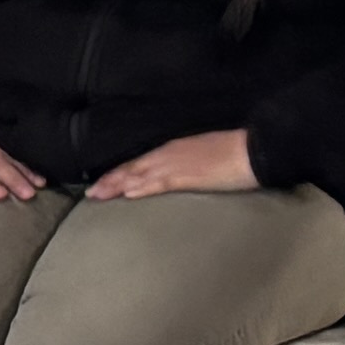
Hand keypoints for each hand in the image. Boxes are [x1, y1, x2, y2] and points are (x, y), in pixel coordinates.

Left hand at [91, 128, 261, 201]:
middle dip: (110, 181)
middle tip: (90, 194)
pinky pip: (161, 182)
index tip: (102, 182)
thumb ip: (186, 164)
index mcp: (174, 149)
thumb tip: (178, 176)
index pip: (140, 162)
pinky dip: (143, 188)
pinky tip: (128, 194)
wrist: (255, 149)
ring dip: (117, 186)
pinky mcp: (188, 175)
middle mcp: (170, 154)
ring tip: (97, 196)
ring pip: (140, 175)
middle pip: (133, 168)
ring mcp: (177, 164)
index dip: (120, 172)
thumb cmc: (234, 152)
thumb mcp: (203, 156)